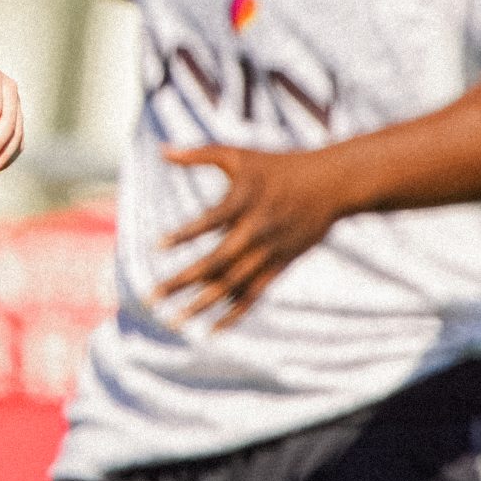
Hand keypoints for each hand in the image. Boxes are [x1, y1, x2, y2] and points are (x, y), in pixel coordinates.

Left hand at [153, 144, 357, 326]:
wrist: (329, 185)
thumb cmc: (277, 166)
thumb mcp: (238, 154)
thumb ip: (198, 154)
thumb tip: (162, 150)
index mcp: (243, 201)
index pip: (209, 221)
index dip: (184, 234)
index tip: (155, 246)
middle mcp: (255, 230)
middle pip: (215, 262)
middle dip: (182, 281)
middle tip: (151, 298)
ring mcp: (268, 251)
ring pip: (232, 284)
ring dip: (202, 304)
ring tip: (174, 321)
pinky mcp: (279, 265)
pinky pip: (254, 293)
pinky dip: (234, 312)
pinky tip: (211, 329)